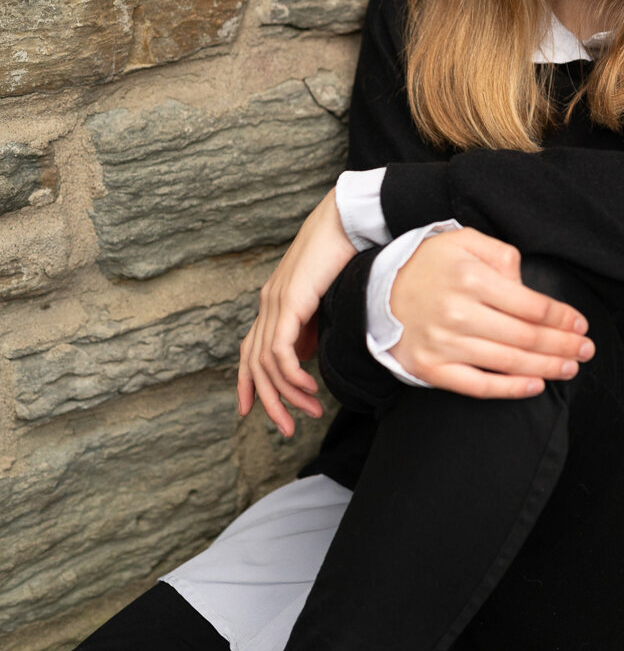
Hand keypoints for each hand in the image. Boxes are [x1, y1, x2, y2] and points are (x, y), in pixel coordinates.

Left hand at [238, 189, 356, 435]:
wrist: (348, 221)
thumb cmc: (345, 257)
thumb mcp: (326, 301)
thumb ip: (312, 328)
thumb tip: (305, 358)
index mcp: (275, 305)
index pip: (250, 352)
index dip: (248, 384)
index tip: (251, 412)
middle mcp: (268, 304)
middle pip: (254, 364)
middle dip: (268, 402)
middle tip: (286, 429)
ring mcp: (275, 302)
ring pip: (266, 363)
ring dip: (287, 394)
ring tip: (309, 411)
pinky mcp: (289, 301)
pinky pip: (279, 350)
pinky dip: (290, 375)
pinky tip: (306, 388)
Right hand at [389, 228, 593, 396]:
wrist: (376, 293)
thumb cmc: (427, 265)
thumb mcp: (463, 241)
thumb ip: (501, 255)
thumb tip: (525, 284)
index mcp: (470, 278)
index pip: (531, 304)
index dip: (562, 318)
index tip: (581, 324)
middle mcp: (458, 313)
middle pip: (526, 336)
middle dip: (563, 345)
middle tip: (586, 350)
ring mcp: (444, 344)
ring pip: (508, 362)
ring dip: (547, 367)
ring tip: (571, 367)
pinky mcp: (432, 368)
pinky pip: (479, 385)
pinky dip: (511, 389)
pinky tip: (535, 385)